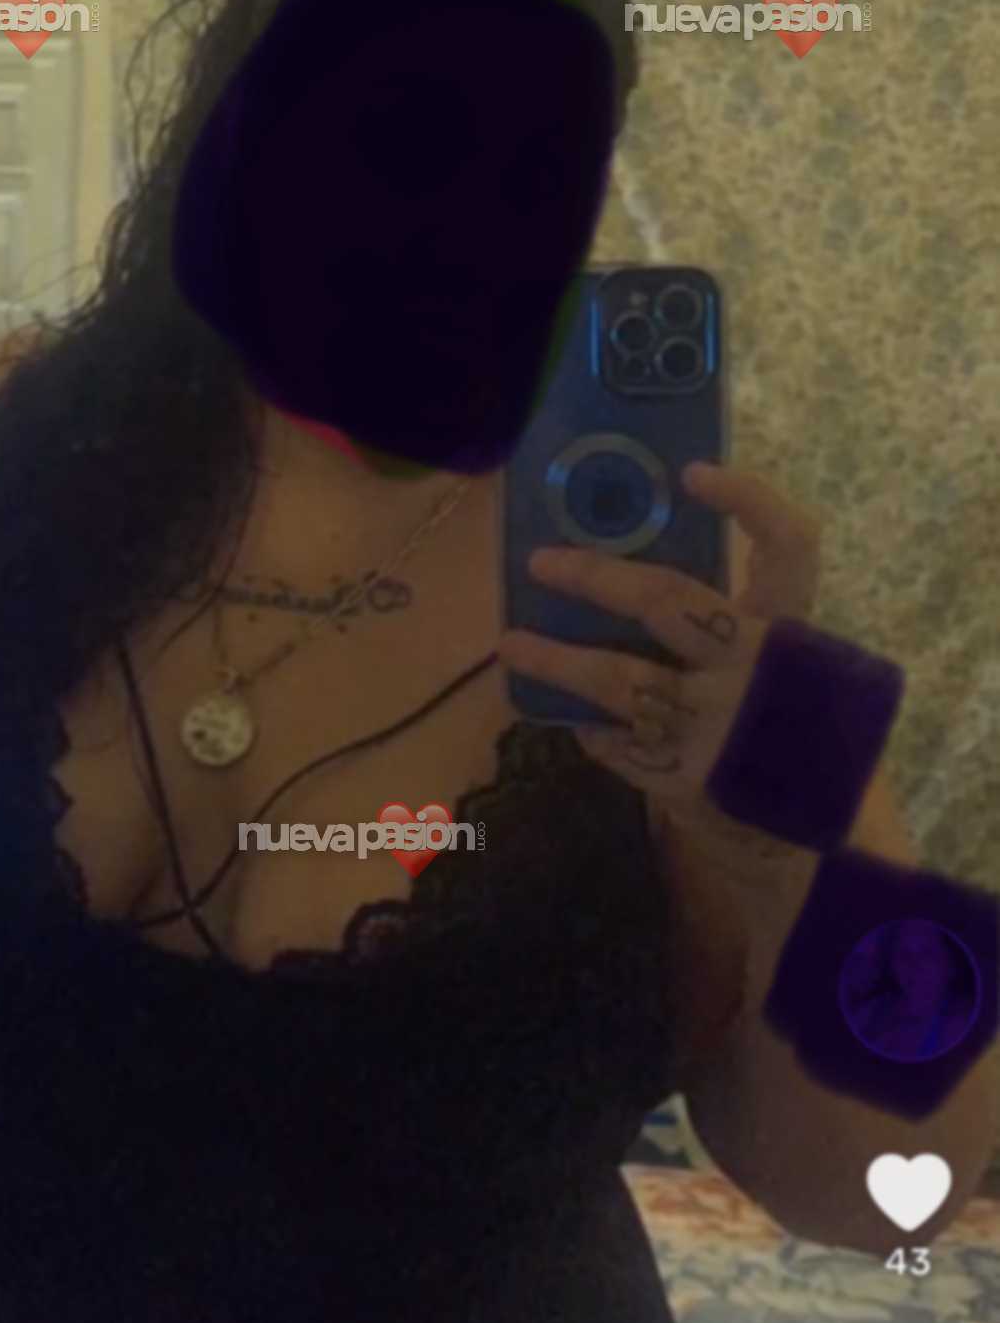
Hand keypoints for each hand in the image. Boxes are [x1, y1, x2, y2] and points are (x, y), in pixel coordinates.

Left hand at [496, 460, 824, 883]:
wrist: (811, 849)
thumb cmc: (791, 744)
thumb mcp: (787, 676)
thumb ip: (736, 632)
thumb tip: (637, 581)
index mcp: (792, 633)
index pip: (788, 544)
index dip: (747, 500)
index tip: (693, 472)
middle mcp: (756, 670)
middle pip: (667, 599)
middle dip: (595, 575)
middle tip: (543, 562)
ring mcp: (717, 725)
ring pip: (619, 679)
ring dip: (557, 658)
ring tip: (511, 643)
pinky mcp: (683, 777)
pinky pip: (614, 740)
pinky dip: (588, 727)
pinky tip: (570, 719)